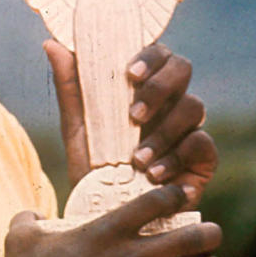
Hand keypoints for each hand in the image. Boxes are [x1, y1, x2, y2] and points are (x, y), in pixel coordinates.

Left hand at [44, 40, 216, 206]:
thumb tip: (52, 44)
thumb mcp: (76, 126)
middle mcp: (169, 100)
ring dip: (163, 131)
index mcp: (143, 86)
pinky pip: (203, 144)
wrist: (106, 212)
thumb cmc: (93, 164)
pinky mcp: (202, 158)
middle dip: (159, 88)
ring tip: (136, 158)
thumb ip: (70, 86)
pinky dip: (176, 158)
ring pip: (193, 107)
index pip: (157, 53)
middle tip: (133, 115)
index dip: (149, 56)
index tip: (129, 74)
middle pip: (182, 68)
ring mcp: (188, 127)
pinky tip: (154, 175)